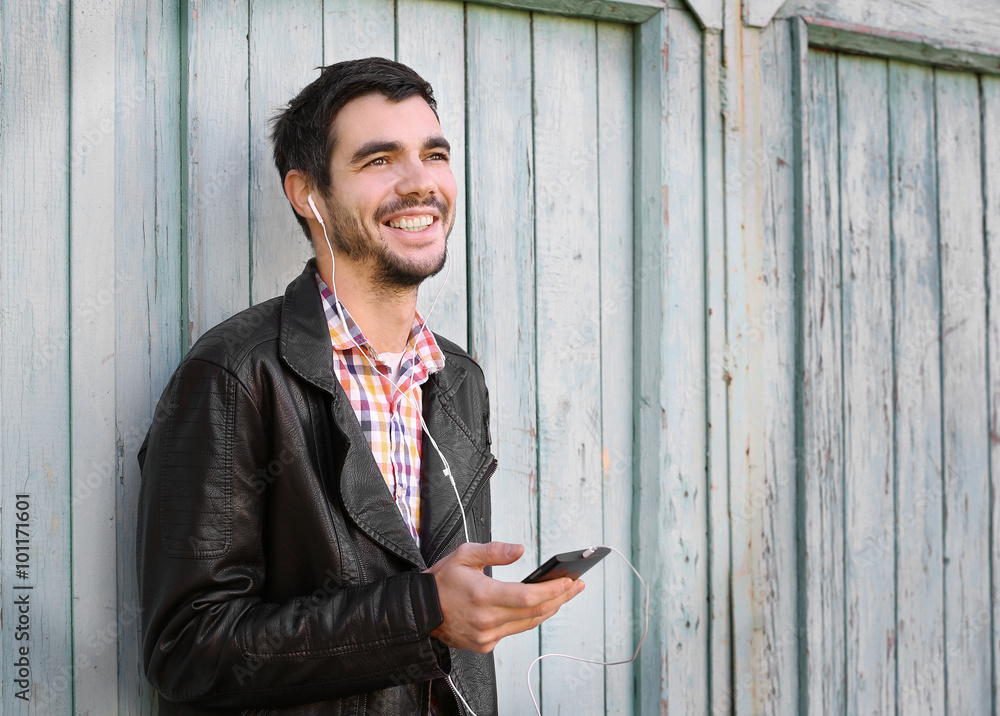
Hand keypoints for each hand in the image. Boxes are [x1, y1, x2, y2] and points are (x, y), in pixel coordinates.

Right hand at [424, 541, 584, 653]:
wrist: (420, 612)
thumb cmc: (442, 581)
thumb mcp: (464, 555)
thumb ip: (494, 551)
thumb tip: (520, 549)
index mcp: (482, 595)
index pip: (527, 597)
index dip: (552, 590)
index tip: (570, 582)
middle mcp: (486, 620)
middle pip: (534, 613)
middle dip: (560, 598)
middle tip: (577, 586)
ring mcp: (486, 636)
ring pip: (528, 624)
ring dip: (549, 609)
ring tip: (565, 595)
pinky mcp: (484, 645)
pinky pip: (514, 631)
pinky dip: (529, 619)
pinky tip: (539, 607)